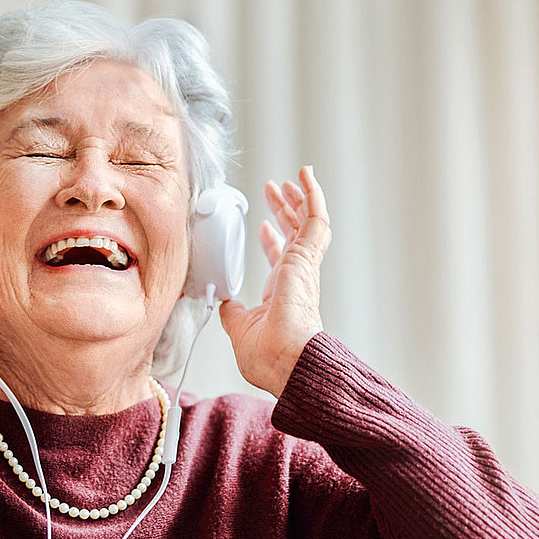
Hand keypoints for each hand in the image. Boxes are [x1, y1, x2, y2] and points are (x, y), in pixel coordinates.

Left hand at [219, 165, 330, 396]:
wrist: (286, 361)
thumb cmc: (269, 358)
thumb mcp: (239, 330)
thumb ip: (232, 313)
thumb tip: (223, 301)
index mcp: (282, 293)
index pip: (280, 260)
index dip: (271, 241)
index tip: (261, 226)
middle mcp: (297, 278)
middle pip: (295, 235)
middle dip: (284, 212)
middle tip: (274, 191)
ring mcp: (305, 268)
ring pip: (308, 223)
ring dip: (299, 199)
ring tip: (292, 179)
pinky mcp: (307, 258)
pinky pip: (316, 219)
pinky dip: (312, 195)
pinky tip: (305, 177)